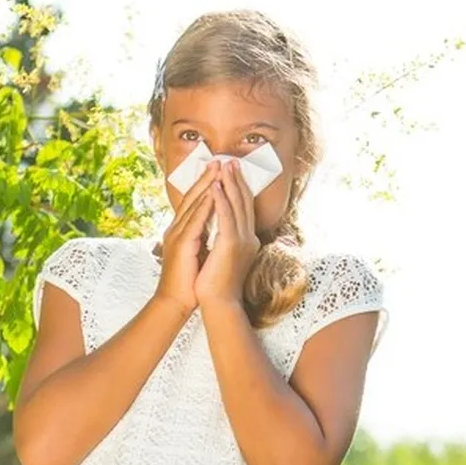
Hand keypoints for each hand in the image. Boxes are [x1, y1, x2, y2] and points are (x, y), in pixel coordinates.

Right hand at [153, 160, 219, 314]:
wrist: (175, 302)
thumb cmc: (188, 280)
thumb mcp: (198, 252)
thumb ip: (204, 236)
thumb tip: (217, 225)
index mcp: (182, 229)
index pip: (196, 201)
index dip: (207, 183)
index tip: (220, 168)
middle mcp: (177, 228)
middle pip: (193, 196)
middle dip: (207, 177)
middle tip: (220, 159)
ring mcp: (177, 235)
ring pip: (193, 204)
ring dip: (206, 185)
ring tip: (218, 169)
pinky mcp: (180, 245)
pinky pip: (194, 222)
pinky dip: (204, 207)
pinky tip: (213, 195)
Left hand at [195, 159, 259, 308]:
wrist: (219, 303)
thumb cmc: (218, 284)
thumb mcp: (225, 257)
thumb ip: (226, 241)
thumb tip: (221, 231)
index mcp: (247, 240)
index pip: (245, 209)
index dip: (240, 189)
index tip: (232, 173)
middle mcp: (249, 237)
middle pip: (244, 202)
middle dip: (237, 180)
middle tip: (231, 160)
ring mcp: (242, 240)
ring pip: (237, 205)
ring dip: (230, 183)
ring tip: (224, 165)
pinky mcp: (232, 244)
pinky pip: (227, 216)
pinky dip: (222, 199)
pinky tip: (216, 185)